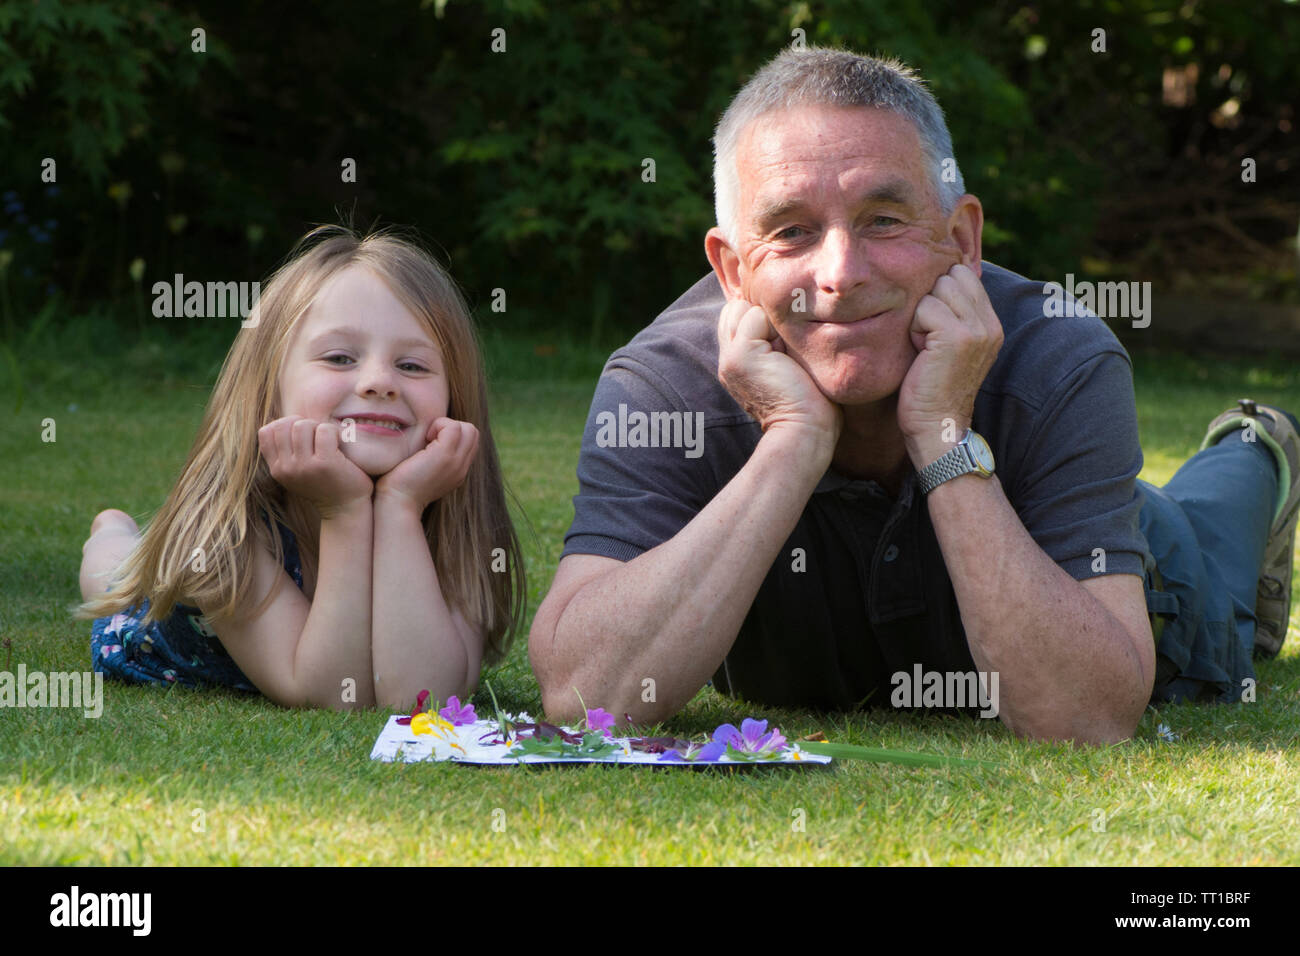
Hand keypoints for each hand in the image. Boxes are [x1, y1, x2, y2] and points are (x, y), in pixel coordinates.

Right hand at [257, 416, 373, 516]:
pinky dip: (334, 431)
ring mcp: (304, 466)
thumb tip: (279, 422)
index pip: (266, 432)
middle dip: (304, 424)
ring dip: (319, 427)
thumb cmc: (325, 484)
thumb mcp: (296, 471)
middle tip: (318, 437)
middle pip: (285, 425)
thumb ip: (285, 452)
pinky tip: (340, 443)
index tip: (302, 435)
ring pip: (303, 425)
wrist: (346, 509)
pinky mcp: (324, 464)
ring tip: (329, 441)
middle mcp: (286, 468)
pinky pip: (324, 430)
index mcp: (276, 469)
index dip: (284, 425)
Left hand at [374, 417, 478, 512]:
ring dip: (446, 426)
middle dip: (452, 428)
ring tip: (428, 439)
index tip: (431, 443)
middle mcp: (462, 468)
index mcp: (458, 471)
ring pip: (469, 428)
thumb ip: (434, 459)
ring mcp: (456, 462)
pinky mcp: (445, 455)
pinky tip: (424, 440)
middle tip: (430, 439)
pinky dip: (438, 425)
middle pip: (473, 433)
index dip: (453, 435)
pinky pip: (454, 426)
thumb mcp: (425, 472)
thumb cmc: (401, 486)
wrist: (398, 502)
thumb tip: (428, 440)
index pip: (470, 442)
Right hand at [716, 298, 841, 452]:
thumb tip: (786, 309)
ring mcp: (730, 356)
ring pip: (744, 307)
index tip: (784, 353)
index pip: (737, 315)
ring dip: (771, 323)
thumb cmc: (810, 402)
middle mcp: (727, 358)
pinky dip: (777, 328)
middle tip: (785, 353)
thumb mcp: (788, 364)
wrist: (806, 429)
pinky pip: (756, 314)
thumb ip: (776, 341)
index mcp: (736, 362)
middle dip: (764, 318)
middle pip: (736, 307)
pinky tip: (785, 357)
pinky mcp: (741, 354)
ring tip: (784, 356)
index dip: (764, 321)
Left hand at [898, 263, 1002, 466]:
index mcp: (991, 323)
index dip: (939, 293)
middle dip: (930, 301)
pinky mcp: (957, 336)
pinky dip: (915, 328)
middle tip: (927, 338)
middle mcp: (990, 323)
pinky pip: (925, 308)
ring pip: (938, 289)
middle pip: (951, 276)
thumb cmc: (932, 387)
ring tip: (925, 346)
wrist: (937, 427)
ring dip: (921, 315)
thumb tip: (937, 276)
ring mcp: (976, 329)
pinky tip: (921, 352)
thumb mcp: (951, 345)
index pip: (964, 274)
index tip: (932, 327)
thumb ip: (953, 313)